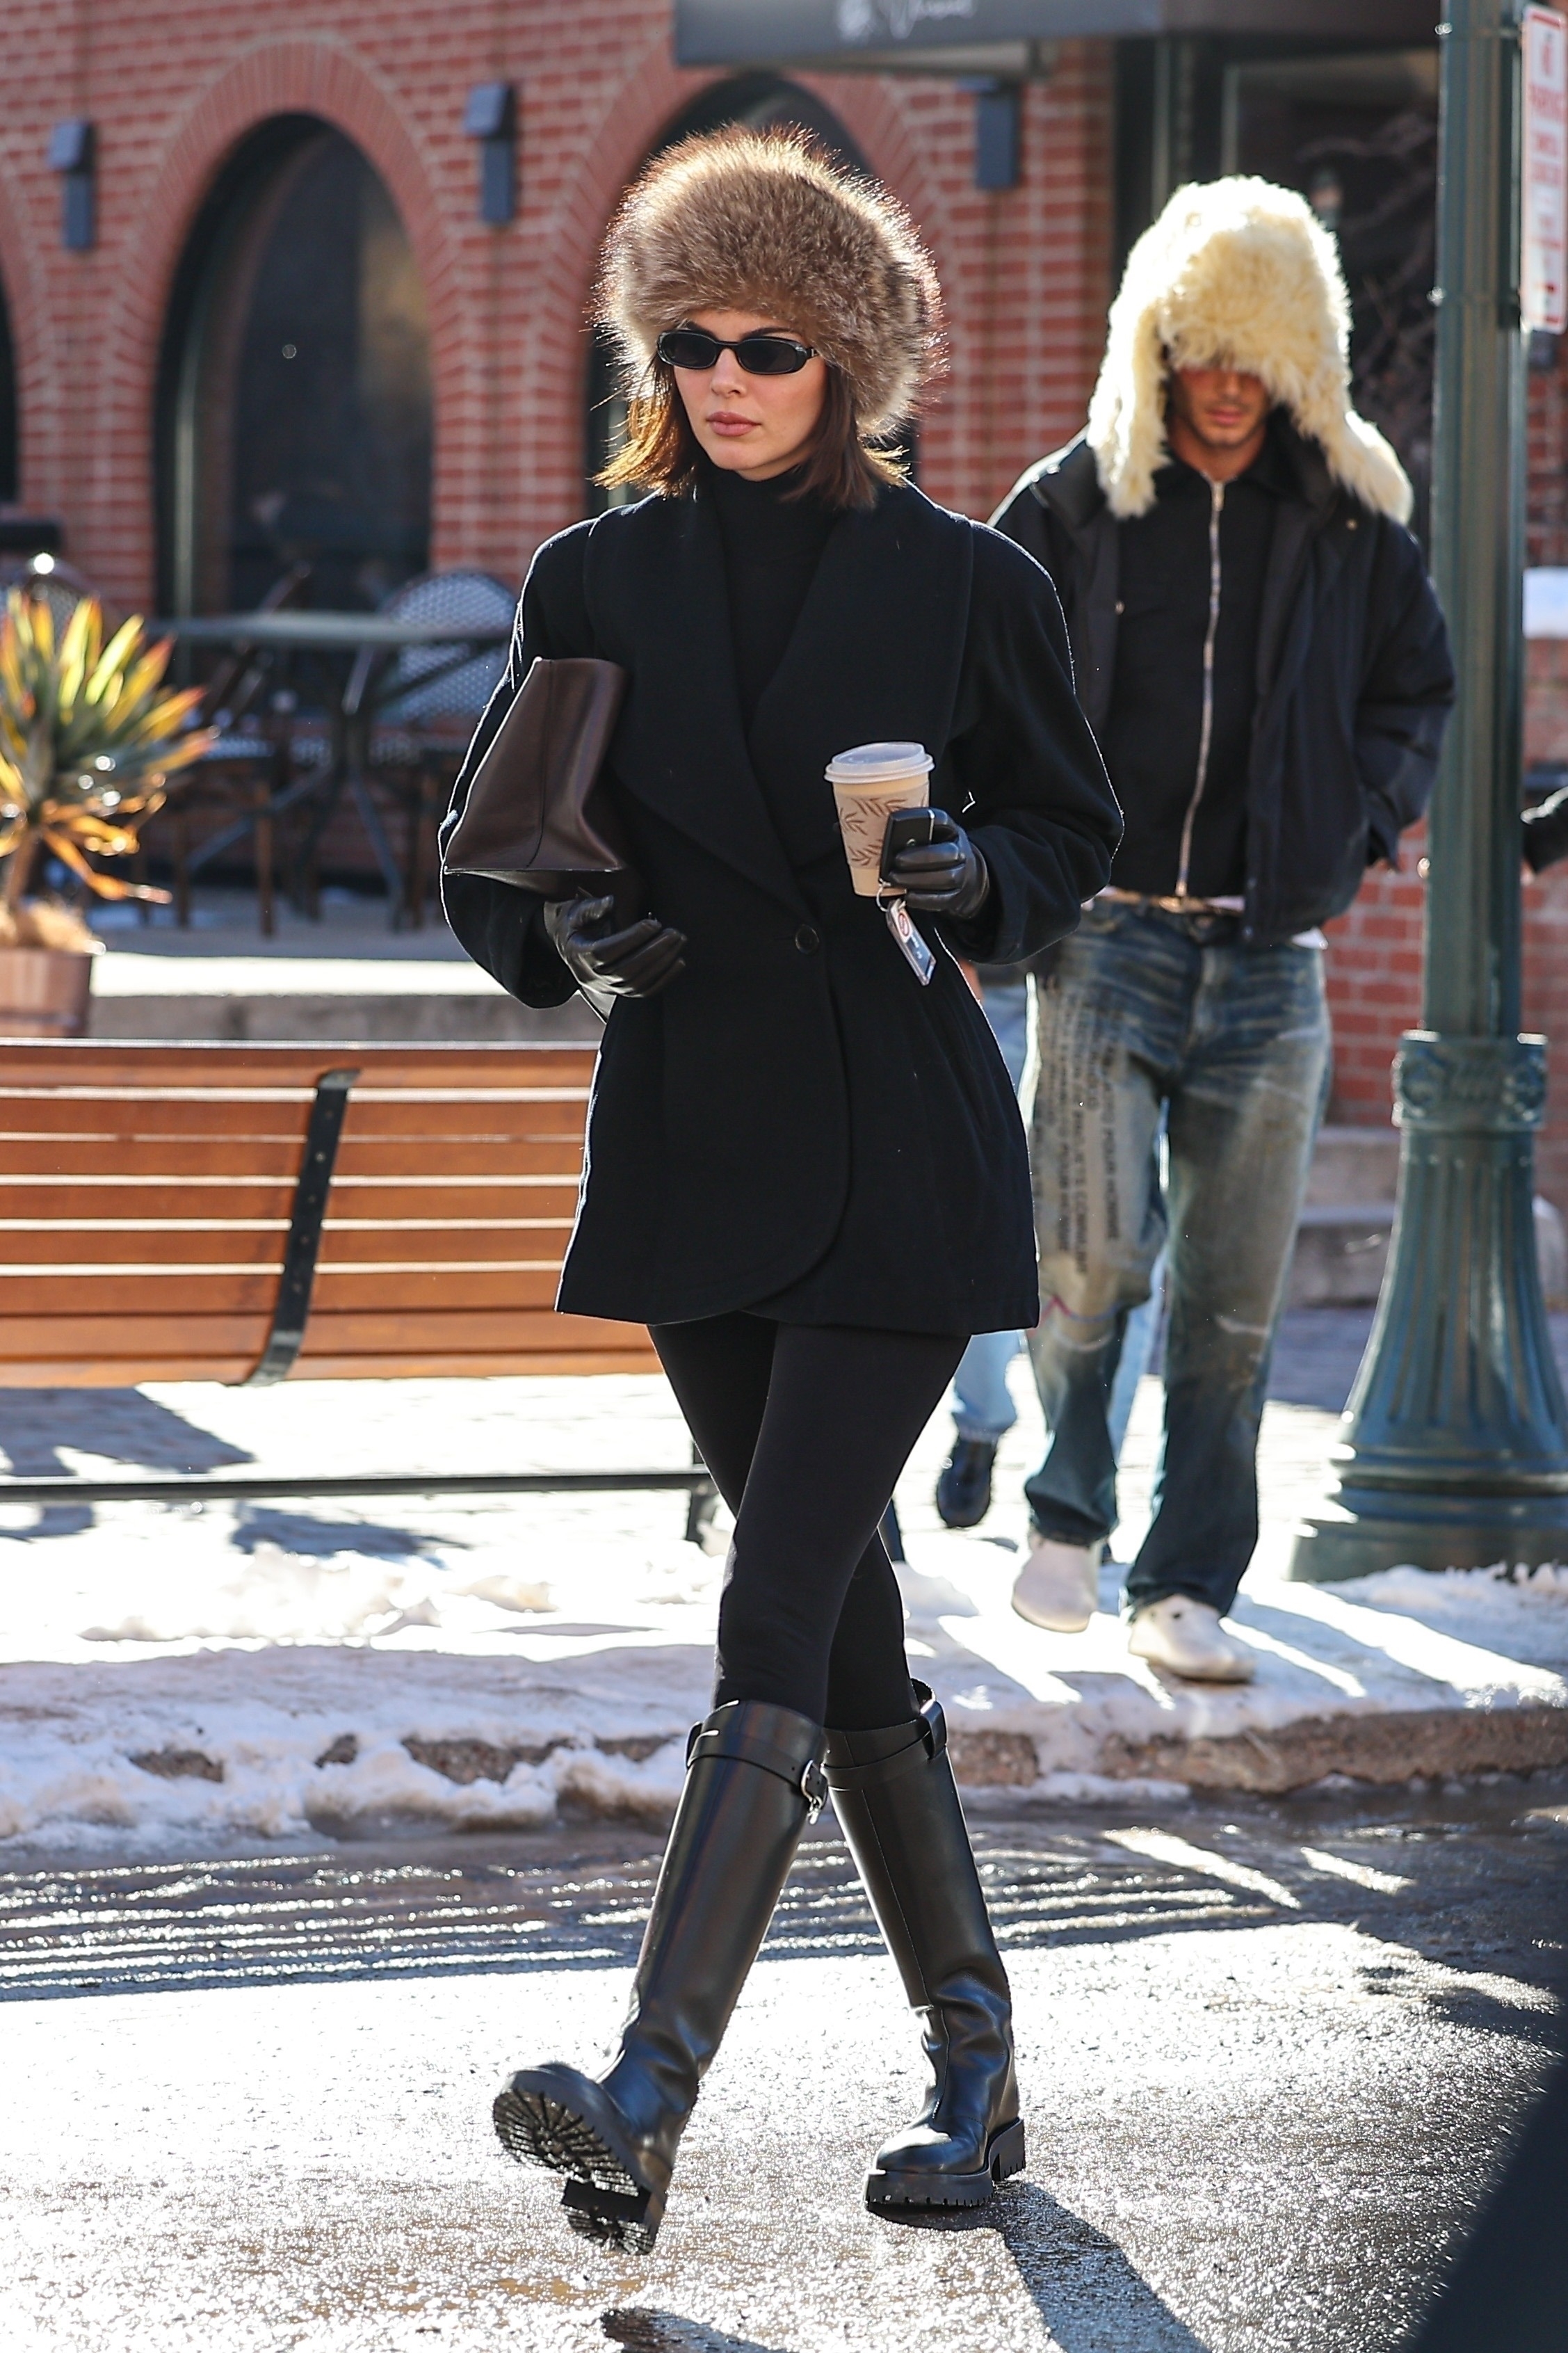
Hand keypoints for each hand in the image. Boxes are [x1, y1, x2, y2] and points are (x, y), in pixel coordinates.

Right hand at [543, 894, 685, 997]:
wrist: (568, 947)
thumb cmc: (575, 925)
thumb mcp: (575, 912)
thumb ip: (593, 908)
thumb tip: (611, 902)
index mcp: (579, 955)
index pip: (607, 951)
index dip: (631, 939)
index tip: (653, 924)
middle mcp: (593, 977)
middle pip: (627, 970)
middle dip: (654, 951)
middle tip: (673, 933)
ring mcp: (608, 987)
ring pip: (638, 983)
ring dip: (662, 964)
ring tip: (678, 942)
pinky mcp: (621, 992)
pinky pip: (644, 991)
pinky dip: (664, 979)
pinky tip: (678, 962)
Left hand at [882, 809, 989, 920]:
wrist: (965, 876)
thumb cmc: (940, 854)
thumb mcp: (933, 837)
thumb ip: (916, 834)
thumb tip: (888, 836)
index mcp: (951, 832)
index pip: (941, 820)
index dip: (922, 818)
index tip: (900, 821)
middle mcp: (961, 852)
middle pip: (948, 853)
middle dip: (921, 857)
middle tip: (897, 860)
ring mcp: (962, 876)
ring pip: (946, 878)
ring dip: (918, 879)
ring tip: (896, 879)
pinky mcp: (956, 897)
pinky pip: (943, 899)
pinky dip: (923, 899)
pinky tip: (908, 896)